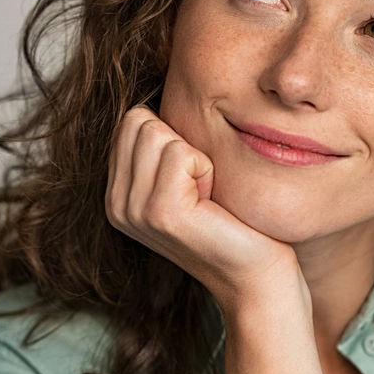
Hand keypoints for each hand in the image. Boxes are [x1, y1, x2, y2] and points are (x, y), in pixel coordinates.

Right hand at [105, 105, 300, 307]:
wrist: (257, 276)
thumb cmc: (232, 221)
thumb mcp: (186, 180)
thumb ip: (161, 148)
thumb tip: (159, 96)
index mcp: (117, 194)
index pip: (131, 121)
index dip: (173, 138)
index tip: (193, 180)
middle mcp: (116, 204)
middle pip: (140, 121)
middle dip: (182, 143)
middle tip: (202, 188)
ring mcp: (134, 211)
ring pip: (158, 132)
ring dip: (196, 157)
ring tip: (207, 196)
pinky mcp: (161, 214)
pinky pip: (181, 153)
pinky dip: (207, 169)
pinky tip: (213, 203)